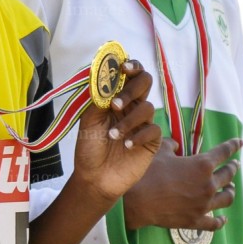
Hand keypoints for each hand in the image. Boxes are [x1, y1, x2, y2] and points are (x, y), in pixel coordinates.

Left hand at [72, 60, 160, 202]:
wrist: (94, 177)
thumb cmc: (90, 148)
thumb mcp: (89, 120)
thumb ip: (98, 98)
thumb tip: (105, 76)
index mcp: (117, 98)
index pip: (130, 74)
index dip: (131, 66)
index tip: (123, 67)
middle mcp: (132, 106)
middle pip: (145, 83)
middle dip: (132, 89)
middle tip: (115, 104)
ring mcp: (143, 123)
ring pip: (148, 108)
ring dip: (128, 120)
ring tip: (112, 136)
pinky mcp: (151, 141)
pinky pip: (153, 129)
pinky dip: (139, 135)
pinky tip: (126, 145)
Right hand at [122, 137, 242, 230]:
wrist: (137, 201)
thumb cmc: (148, 173)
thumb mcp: (159, 151)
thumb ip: (171, 145)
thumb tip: (175, 145)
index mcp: (202, 164)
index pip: (224, 152)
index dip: (233, 145)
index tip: (239, 142)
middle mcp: (208, 184)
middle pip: (228, 174)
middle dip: (232, 167)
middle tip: (234, 165)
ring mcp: (204, 204)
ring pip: (227, 198)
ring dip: (231, 191)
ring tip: (231, 188)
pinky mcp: (196, 220)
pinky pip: (215, 223)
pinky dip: (221, 220)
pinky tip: (223, 219)